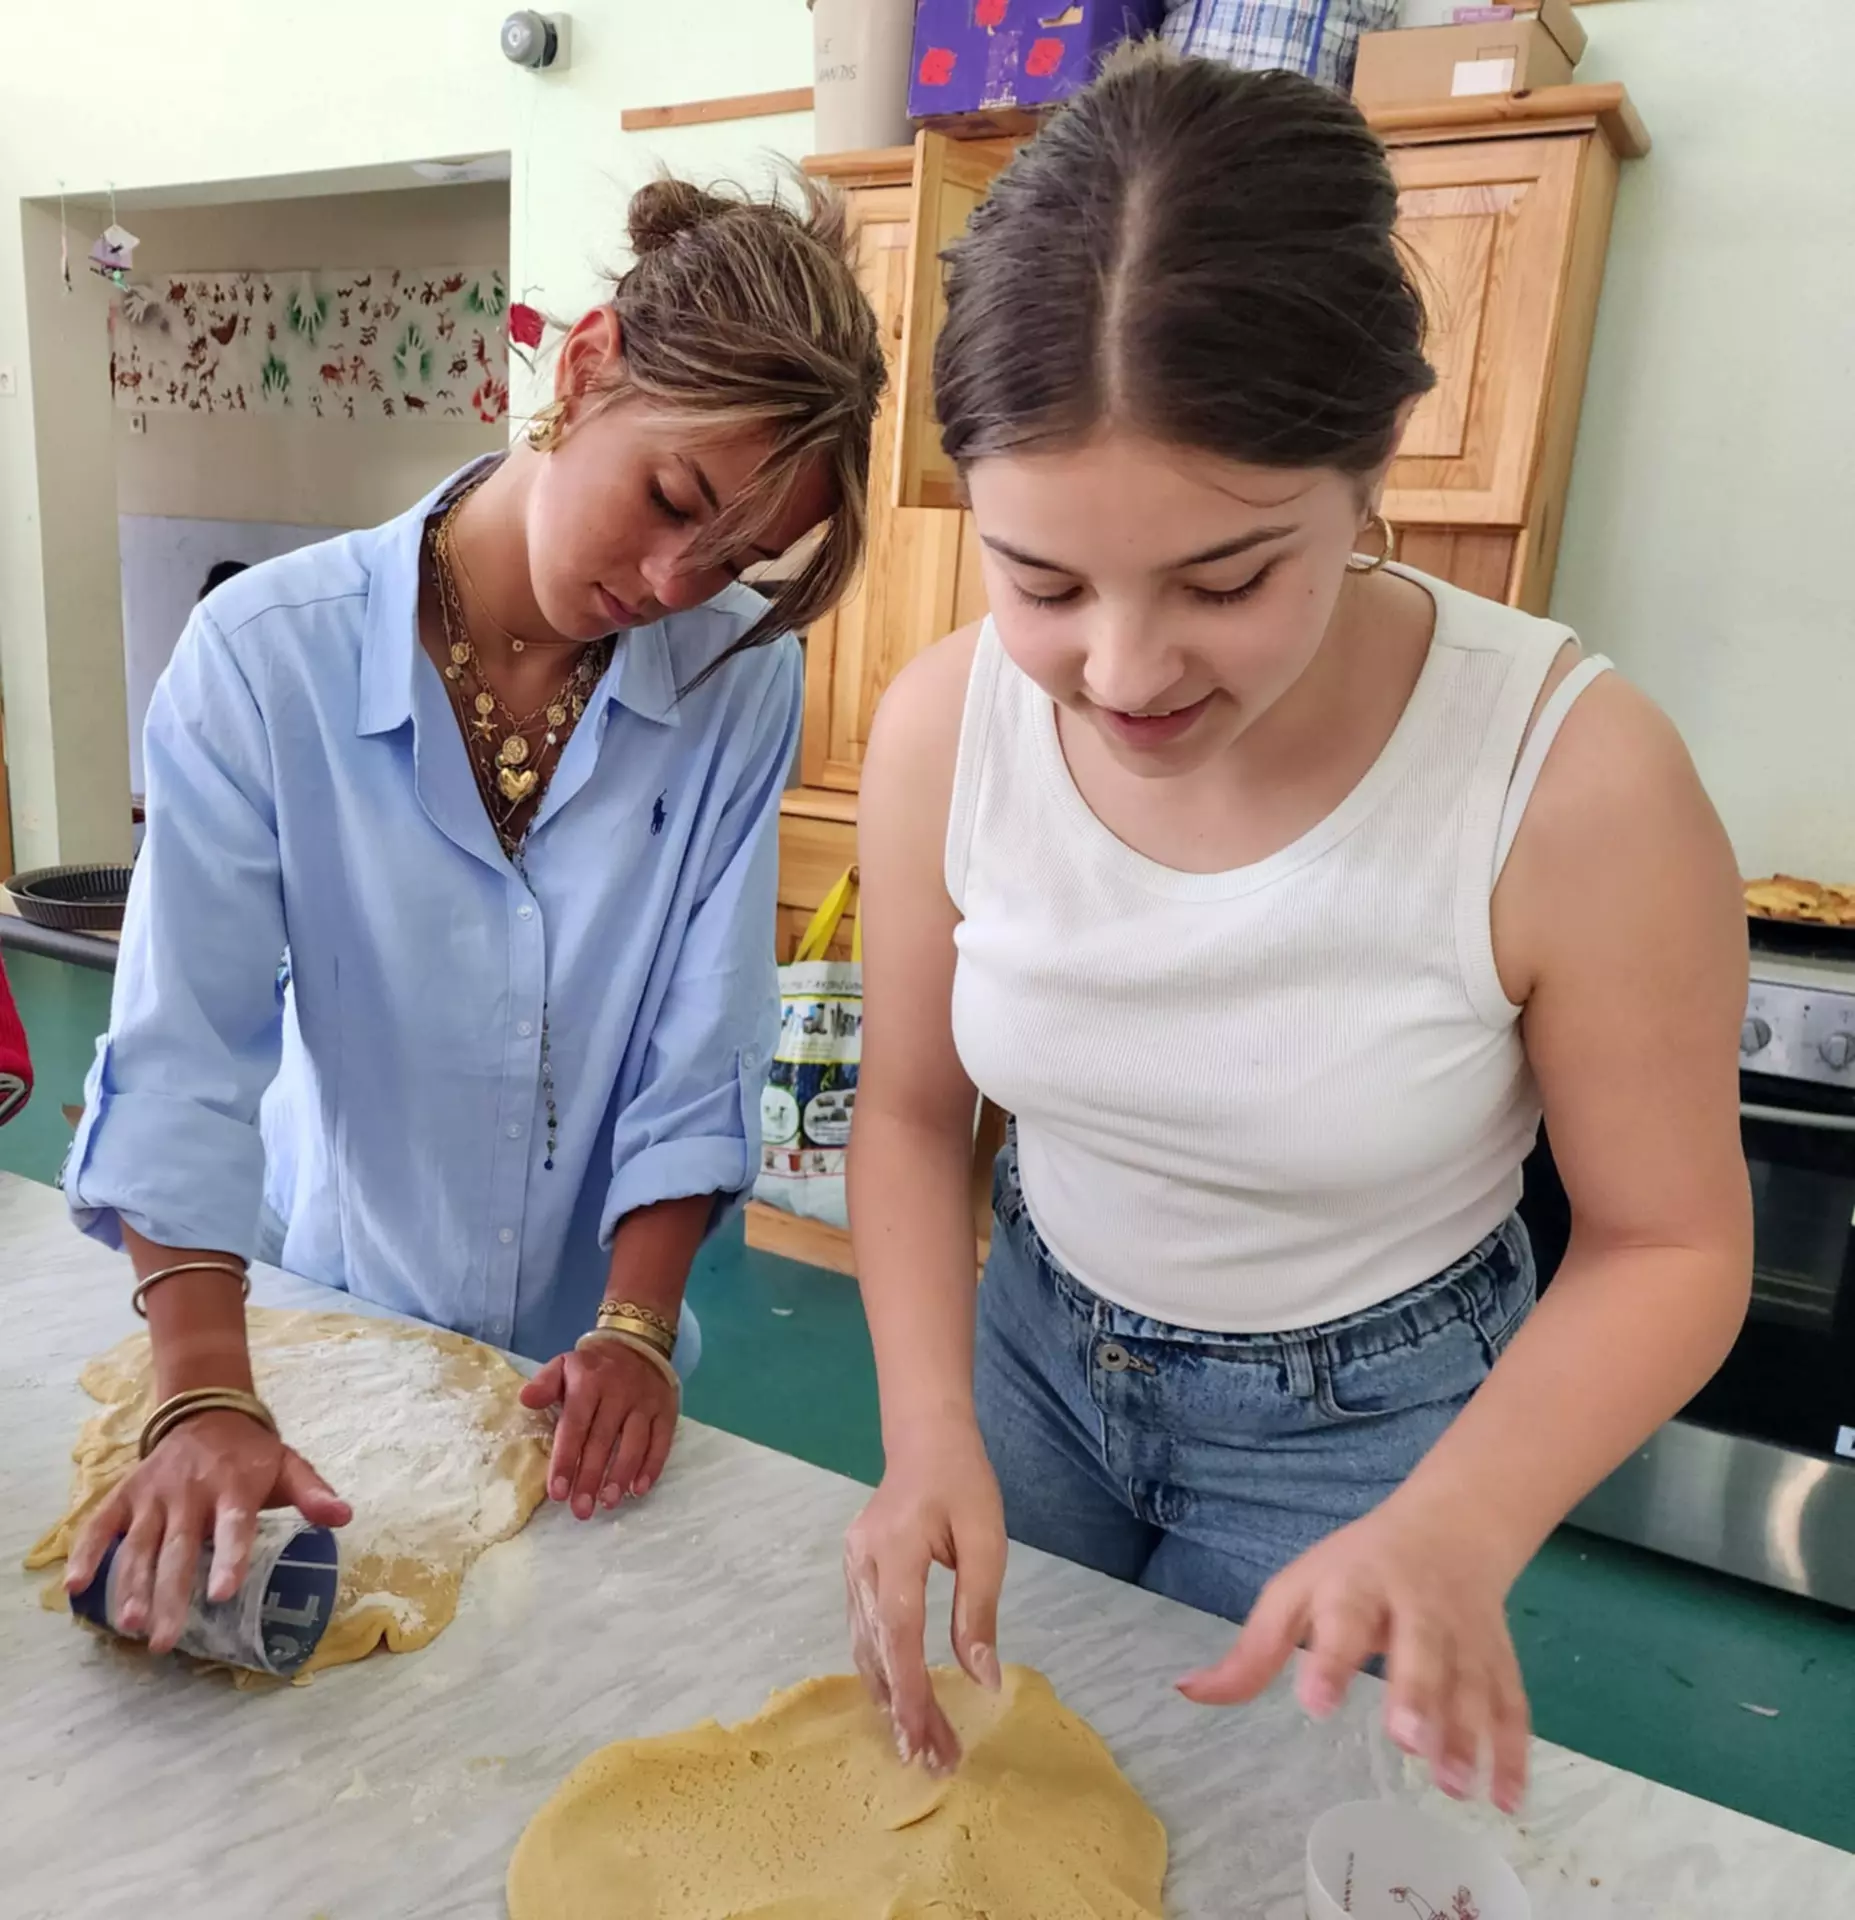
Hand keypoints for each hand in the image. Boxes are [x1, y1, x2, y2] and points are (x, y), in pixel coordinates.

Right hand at [64, 1409, 351, 1654]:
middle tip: (164, 1641)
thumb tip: (344, 1517)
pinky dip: (86, 1552)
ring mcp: (154, 1493)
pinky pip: (101, 1525)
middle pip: (179, 1550)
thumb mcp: (289, 1465)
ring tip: (129, 1625)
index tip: (222, 1595)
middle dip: (170, 1596)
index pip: (234, 1527)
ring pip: (139, 1545)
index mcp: (234, 1486)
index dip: (229, 1559)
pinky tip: (75, 1587)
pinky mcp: (125, 1493)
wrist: (207, 1412)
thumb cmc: (251, 1455)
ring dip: (130, 1586)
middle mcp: (191, 1491)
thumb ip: (313, 1493)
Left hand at [522, 1340, 677, 1518]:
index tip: (558, 1492)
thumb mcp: (563, 1365)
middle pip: (603, 1440)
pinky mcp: (666, 1410)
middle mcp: (619, 1392)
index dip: (566, 1460)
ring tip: (608, 1503)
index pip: (575, 1426)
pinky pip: (661, 1441)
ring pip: (634, 1443)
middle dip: (590, 1478)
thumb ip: (544, 1384)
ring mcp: (645, 1402)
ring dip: (621, 1476)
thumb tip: (526, 1400)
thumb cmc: (592, 1367)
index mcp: (589, 1381)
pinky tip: (639, 1488)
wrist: (636, 1343)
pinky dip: (652, 1466)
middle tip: (580, 1510)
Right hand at [844, 1415, 1006, 1773]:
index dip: (910, 1688)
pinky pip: (862, 1633)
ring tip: (920, 1746)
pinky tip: (899, 1703)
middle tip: (932, 1761)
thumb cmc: (962, 1483)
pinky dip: (881, 1673)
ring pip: (863, 1647)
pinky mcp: (853, 1573)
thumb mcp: (986, 1539)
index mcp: (897, 1544)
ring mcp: (851, 1566)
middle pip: (878, 1649)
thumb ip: (978, 1608)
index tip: (925, 1737)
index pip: (899, 1629)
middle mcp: (862, 1560)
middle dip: (903, 1709)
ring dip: (890, 1699)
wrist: (925, 1439)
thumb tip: (980, 1680)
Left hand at [1177, 1494, 1530, 1812]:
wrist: (1452, 1528)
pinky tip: (1506, 1798)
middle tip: (1406, 1741)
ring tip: (1453, 1785)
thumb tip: (1188, 1693)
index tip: (1315, 1703)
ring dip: (1468, 1733)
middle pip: (1422, 1646)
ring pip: (1471, 1680)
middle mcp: (1416, 1605)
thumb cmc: (1356, 1568)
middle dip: (1417, 1691)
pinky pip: (1511, 1703)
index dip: (1331, 1658)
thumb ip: (1253, 1650)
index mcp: (1357, 1584)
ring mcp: (1464, 1632)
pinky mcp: (1499, 1657)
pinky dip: (1513, 1752)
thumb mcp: (1297, 1592)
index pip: (1344, 1617)